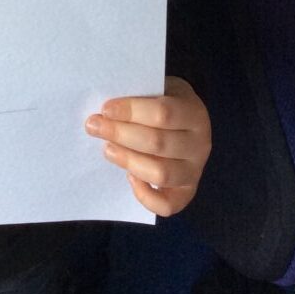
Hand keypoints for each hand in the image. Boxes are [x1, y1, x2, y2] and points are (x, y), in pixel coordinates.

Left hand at [85, 75, 210, 216]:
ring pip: (161, 173)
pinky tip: (129, 177)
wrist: (187, 118)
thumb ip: (139, 96)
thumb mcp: (158, 89)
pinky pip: (168, 205)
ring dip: (128, 160)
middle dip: (120, 134)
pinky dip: (146, 195)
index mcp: (194, 113)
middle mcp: (200, 144)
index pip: (164, 113)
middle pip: (158, 143)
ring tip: (107, 148)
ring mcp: (195, 171)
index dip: (131, 111)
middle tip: (94, 126)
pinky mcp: (187, 192)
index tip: (106, 109)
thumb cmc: (164, 100)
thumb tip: (106, 110)